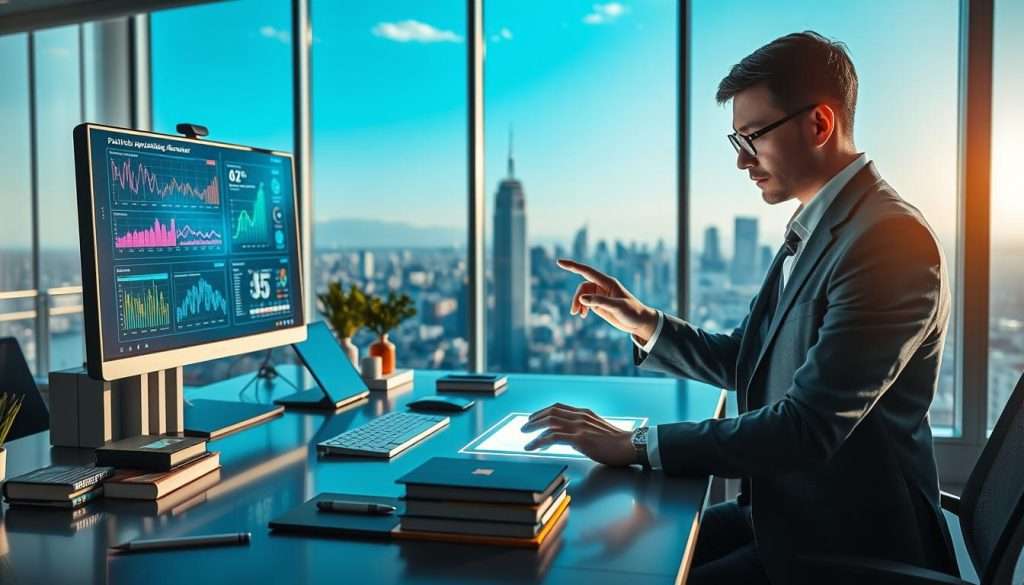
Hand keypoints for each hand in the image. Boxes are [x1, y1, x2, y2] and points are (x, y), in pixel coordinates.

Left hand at [521, 403, 638, 466]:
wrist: (630, 446)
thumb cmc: (617, 443)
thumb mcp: (597, 432)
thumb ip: (582, 433)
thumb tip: (569, 441)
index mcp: (584, 413)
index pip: (558, 408)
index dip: (543, 412)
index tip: (534, 418)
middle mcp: (580, 416)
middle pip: (551, 412)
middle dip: (535, 419)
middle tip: (525, 426)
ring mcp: (579, 426)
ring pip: (549, 422)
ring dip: (534, 428)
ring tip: (525, 436)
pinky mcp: (579, 438)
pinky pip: (553, 437)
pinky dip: (539, 441)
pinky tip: (533, 446)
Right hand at [556, 258, 657, 343]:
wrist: (639, 322)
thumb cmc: (632, 312)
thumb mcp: (617, 307)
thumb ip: (599, 302)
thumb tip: (582, 298)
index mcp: (607, 282)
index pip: (586, 271)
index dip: (572, 266)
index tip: (559, 262)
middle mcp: (602, 287)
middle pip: (582, 287)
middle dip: (576, 298)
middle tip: (574, 312)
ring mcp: (600, 295)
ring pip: (582, 295)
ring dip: (577, 304)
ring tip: (577, 315)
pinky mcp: (599, 304)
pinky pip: (585, 302)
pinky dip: (581, 308)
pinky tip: (582, 315)